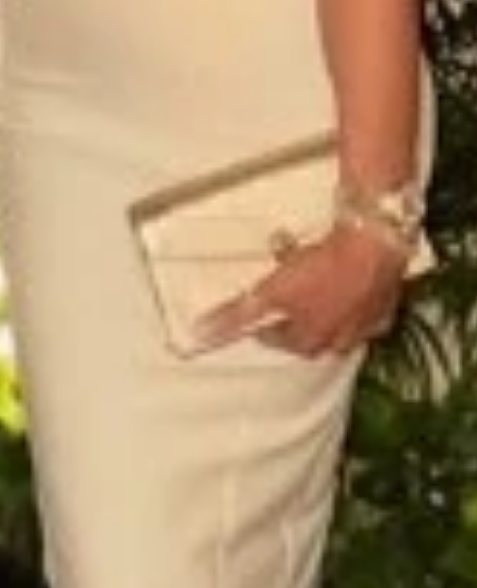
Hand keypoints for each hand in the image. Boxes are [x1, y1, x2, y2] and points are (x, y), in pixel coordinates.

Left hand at [197, 221, 407, 357]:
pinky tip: (340, 258)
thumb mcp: (271, 293)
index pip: (278, 339)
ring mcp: (367, 321)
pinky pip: (359, 293)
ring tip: (305, 260)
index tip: (255, 306)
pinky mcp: (385, 298)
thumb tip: (201, 335)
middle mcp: (343, 339)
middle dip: (292, 305)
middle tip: (282, 282)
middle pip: (308, 328)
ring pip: (336, 311)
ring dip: (318, 291)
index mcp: (312, 342)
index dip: (263, 319)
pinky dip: (347, 280)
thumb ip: (238, 316)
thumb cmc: (323, 272)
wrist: (372, 245)